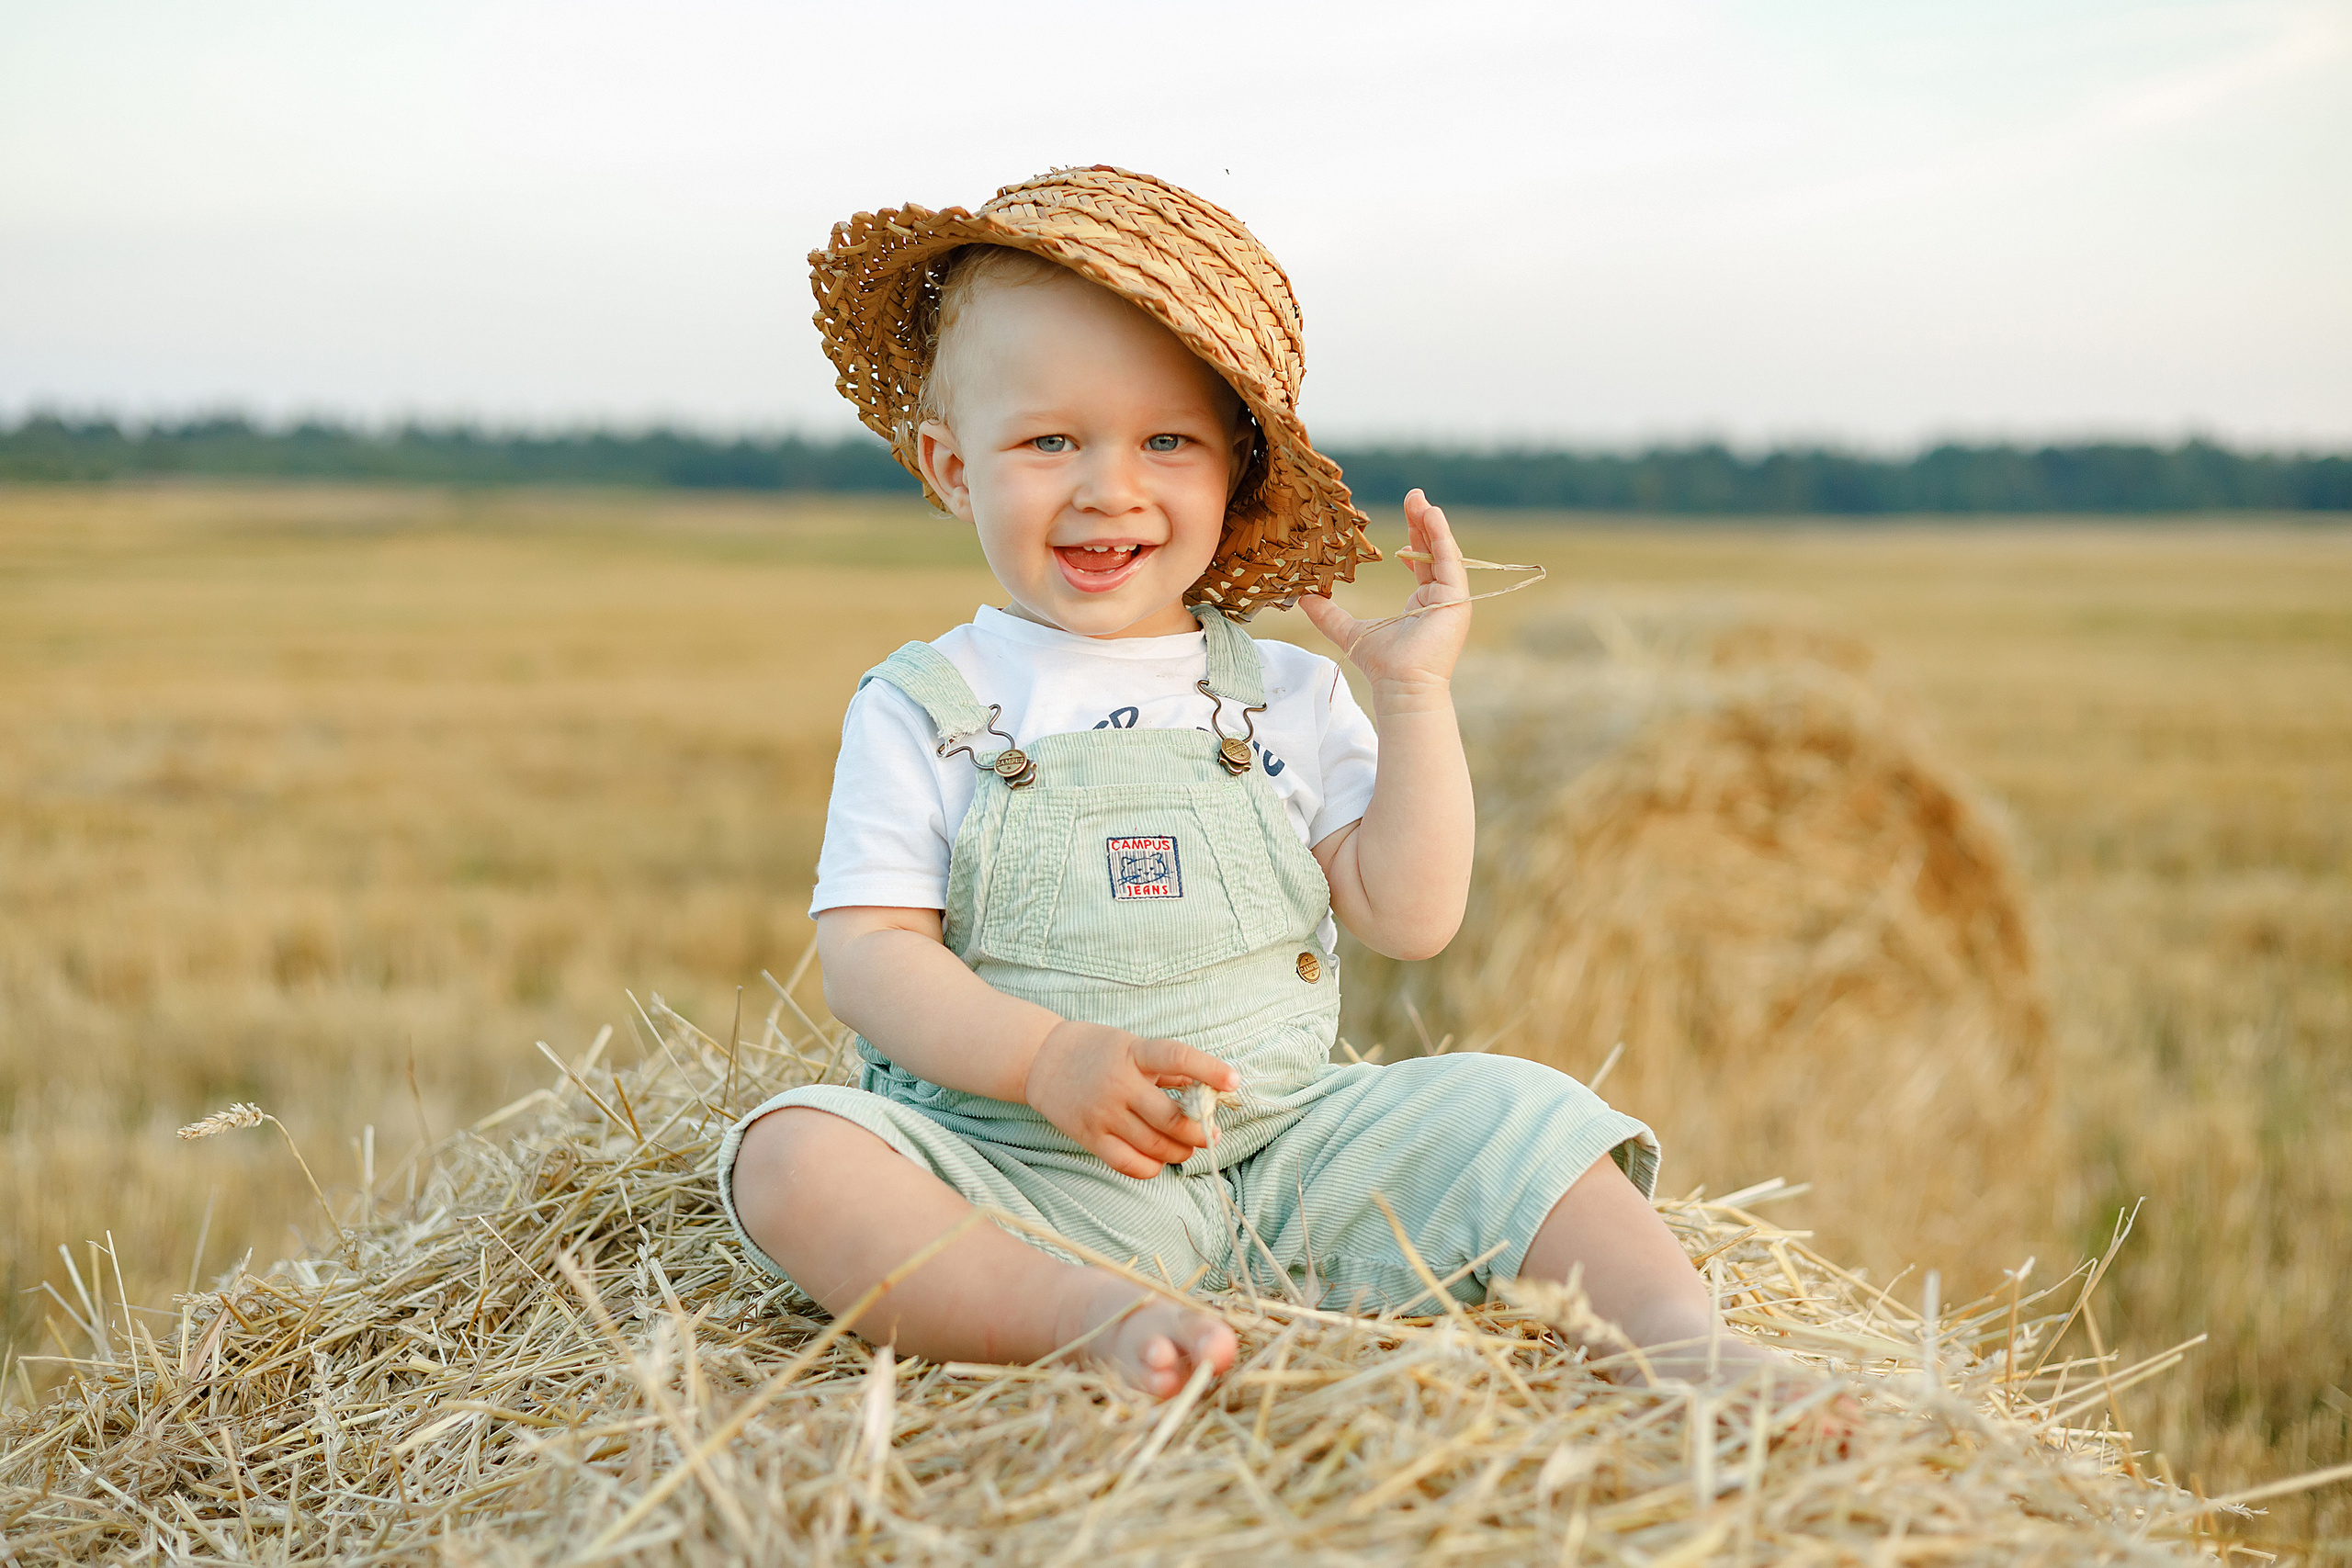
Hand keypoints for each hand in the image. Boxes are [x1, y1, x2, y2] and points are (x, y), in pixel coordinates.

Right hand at [1023, 1021, 1238, 1179]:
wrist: (1041, 1060)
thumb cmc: (1096, 1051)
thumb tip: (1208, 1087)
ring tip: (1187, 1148)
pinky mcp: (1090, 1136)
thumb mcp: (1133, 1045)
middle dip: (1200, 1131)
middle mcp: (1119, 1084)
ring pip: (1155, 1145)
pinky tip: (1159, 1159)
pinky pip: (1128, 1163)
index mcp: (1134, 1054)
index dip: (1209, 1069)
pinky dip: (1151, 1167)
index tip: (1233, 1082)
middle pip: (1172, 1118)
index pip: (1177, 1058)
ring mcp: (1103, 1113)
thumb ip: (1169, 1068)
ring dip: (1181, 1152)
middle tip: (1211, 1134)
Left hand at [1298, 488, 1470, 701]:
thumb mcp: (1348, 630)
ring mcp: (1451, 599)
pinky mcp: (1456, 599)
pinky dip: (1442, 537)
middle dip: (1424, 521)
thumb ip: (1327, 613)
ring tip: (1421, 499)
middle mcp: (1440, 598)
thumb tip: (1302, 598)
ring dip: (1433, 523)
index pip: (1421, 561)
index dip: (1414, 535)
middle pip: (1433, 551)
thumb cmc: (1381, 664)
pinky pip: (1450, 561)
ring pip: (1443, 552)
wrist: (1400, 686)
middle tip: (1414, 495)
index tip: (1406, 512)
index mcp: (1421, 603)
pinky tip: (1432, 515)